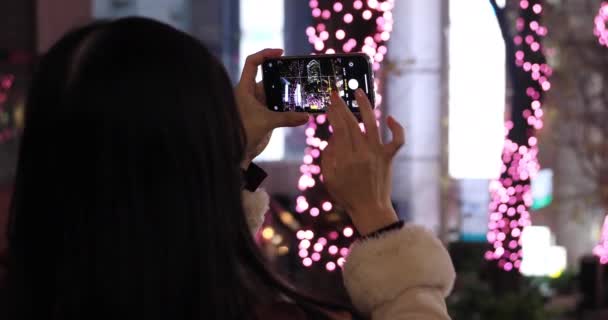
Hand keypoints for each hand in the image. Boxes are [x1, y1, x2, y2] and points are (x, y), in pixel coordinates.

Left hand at [235, 49, 308, 167]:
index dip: (265, 54)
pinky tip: (301, 107)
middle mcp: (251, 93)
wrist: (238, 154)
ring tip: (305, 88)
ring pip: (276, 92)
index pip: (252, 63)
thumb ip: (287, 118)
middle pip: (269, 77)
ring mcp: (259, 104)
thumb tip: (306, 116)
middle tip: (300, 72)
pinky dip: (289, 106)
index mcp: (245, 88)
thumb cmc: (243, 134)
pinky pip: (279, 106)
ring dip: (288, 92)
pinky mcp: (265, 115)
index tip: (281, 53)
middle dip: (284, 74)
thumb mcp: (266, 122)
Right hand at [321, 89, 404, 234]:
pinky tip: (389, 118)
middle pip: (352, 123)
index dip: (334, 112)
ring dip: (366, 106)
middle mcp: (362, 153)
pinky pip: (397, 140)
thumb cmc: (347, 195)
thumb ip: (328, 155)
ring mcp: (377, 154)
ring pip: (372, 124)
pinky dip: (396, 127)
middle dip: (343, 106)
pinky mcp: (389, 158)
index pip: (339, 128)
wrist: (370, 210)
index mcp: (345, 159)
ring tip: (359, 92)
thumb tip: (333, 135)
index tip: (329, 101)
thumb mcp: (329, 177)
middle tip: (337, 94)